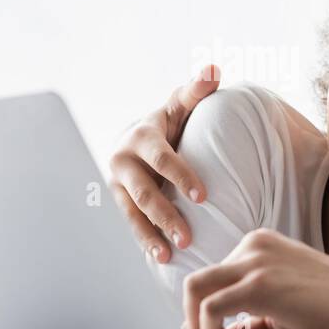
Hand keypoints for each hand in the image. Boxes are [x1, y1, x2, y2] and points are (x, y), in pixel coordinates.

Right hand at [108, 66, 219, 262]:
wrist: (135, 141)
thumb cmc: (168, 123)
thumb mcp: (180, 106)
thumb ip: (196, 92)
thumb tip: (214, 70)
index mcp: (142, 136)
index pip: (162, 158)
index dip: (181, 175)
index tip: (203, 196)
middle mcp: (122, 160)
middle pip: (143, 191)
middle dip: (165, 214)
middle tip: (188, 236)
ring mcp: (115, 184)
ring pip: (131, 213)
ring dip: (149, 234)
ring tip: (169, 253)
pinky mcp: (114, 201)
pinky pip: (127, 224)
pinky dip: (142, 241)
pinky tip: (159, 258)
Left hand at [182, 229, 328, 328]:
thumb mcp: (281, 309)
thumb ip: (249, 319)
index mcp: (258, 246)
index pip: (213, 277)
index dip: (201, 311)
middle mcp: (252, 246)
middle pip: (196, 281)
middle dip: (189, 317)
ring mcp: (255, 262)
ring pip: (194, 289)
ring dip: (194, 324)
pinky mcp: (260, 284)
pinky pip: (210, 306)